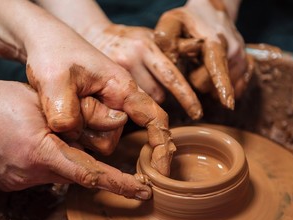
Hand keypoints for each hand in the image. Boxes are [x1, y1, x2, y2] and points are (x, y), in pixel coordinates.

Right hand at [0, 76, 152, 198]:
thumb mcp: (42, 102)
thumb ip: (76, 118)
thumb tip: (106, 129)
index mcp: (40, 151)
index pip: (91, 173)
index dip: (120, 184)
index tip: (142, 191)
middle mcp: (31, 173)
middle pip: (78, 172)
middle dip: (91, 162)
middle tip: (99, 147)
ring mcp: (20, 181)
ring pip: (61, 173)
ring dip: (67, 157)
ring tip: (50, 134)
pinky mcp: (12, 183)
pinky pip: (44, 174)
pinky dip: (51, 161)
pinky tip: (38, 142)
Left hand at [24, 20, 174, 175]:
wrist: (45, 43)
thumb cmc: (55, 52)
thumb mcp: (55, 78)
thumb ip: (66, 109)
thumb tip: (74, 133)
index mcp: (122, 88)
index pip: (154, 118)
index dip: (161, 145)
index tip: (162, 170)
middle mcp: (118, 103)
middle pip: (111, 139)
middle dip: (86, 128)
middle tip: (62, 98)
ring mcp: (104, 112)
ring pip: (96, 141)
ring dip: (73, 128)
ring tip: (58, 101)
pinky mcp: (91, 117)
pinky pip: (84, 137)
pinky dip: (69, 130)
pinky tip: (57, 111)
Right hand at [86, 24, 202, 119]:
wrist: (95, 34)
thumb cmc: (132, 40)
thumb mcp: (153, 38)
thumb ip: (172, 50)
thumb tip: (195, 58)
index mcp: (147, 45)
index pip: (171, 77)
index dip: (186, 97)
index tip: (197, 112)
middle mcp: (131, 58)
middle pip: (157, 94)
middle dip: (161, 95)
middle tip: (153, 86)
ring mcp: (116, 71)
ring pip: (143, 101)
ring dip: (145, 99)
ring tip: (137, 85)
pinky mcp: (105, 82)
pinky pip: (126, 103)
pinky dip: (130, 101)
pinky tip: (125, 90)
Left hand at [155, 0, 252, 108]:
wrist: (213, 10)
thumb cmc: (188, 18)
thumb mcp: (171, 22)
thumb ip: (165, 39)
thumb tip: (169, 61)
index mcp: (215, 44)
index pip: (218, 70)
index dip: (222, 87)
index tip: (228, 105)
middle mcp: (234, 53)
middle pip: (210, 86)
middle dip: (195, 80)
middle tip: (191, 62)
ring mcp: (242, 60)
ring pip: (219, 89)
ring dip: (207, 82)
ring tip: (201, 63)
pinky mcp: (246, 66)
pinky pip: (234, 87)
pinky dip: (221, 85)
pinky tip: (213, 72)